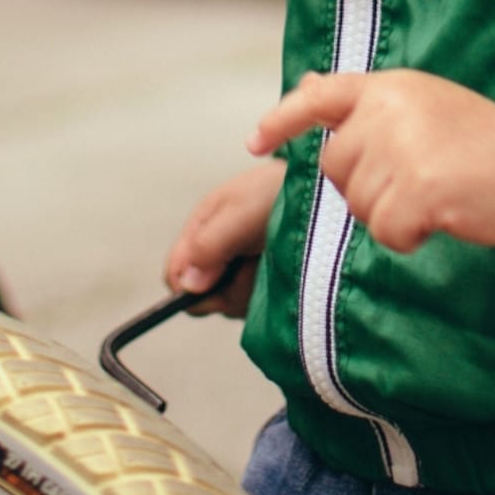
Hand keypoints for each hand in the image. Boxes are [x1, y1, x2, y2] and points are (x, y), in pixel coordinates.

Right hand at [163, 160, 284, 314]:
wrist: (319, 190)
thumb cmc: (277, 191)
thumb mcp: (240, 213)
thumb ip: (209, 245)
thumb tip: (186, 284)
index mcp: (201, 229)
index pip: (175, 273)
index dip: (188, 288)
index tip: (216, 284)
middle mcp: (216, 252)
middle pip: (202, 297)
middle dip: (228, 289)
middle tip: (254, 263)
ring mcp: (239, 269)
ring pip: (229, 304)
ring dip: (251, 288)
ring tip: (272, 258)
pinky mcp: (261, 282)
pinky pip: (252, 305)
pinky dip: (267, 292)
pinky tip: (281, 270)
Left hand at [248, 70, 494, 253]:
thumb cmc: (482, 141)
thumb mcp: (423, 104)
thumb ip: (368, 104)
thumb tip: (307, 88)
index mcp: (390, 87)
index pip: (321, 96)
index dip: (283, 119)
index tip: (256, 141)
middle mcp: (389, 111)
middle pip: (337, 167)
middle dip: (365, 187)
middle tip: (413, 182)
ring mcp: (402, 148)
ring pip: (358, 204)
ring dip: (389, 213)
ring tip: (432, 195)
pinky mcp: (418, 188)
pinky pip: (385, 231)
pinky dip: (407, 237)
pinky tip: (437, 218)